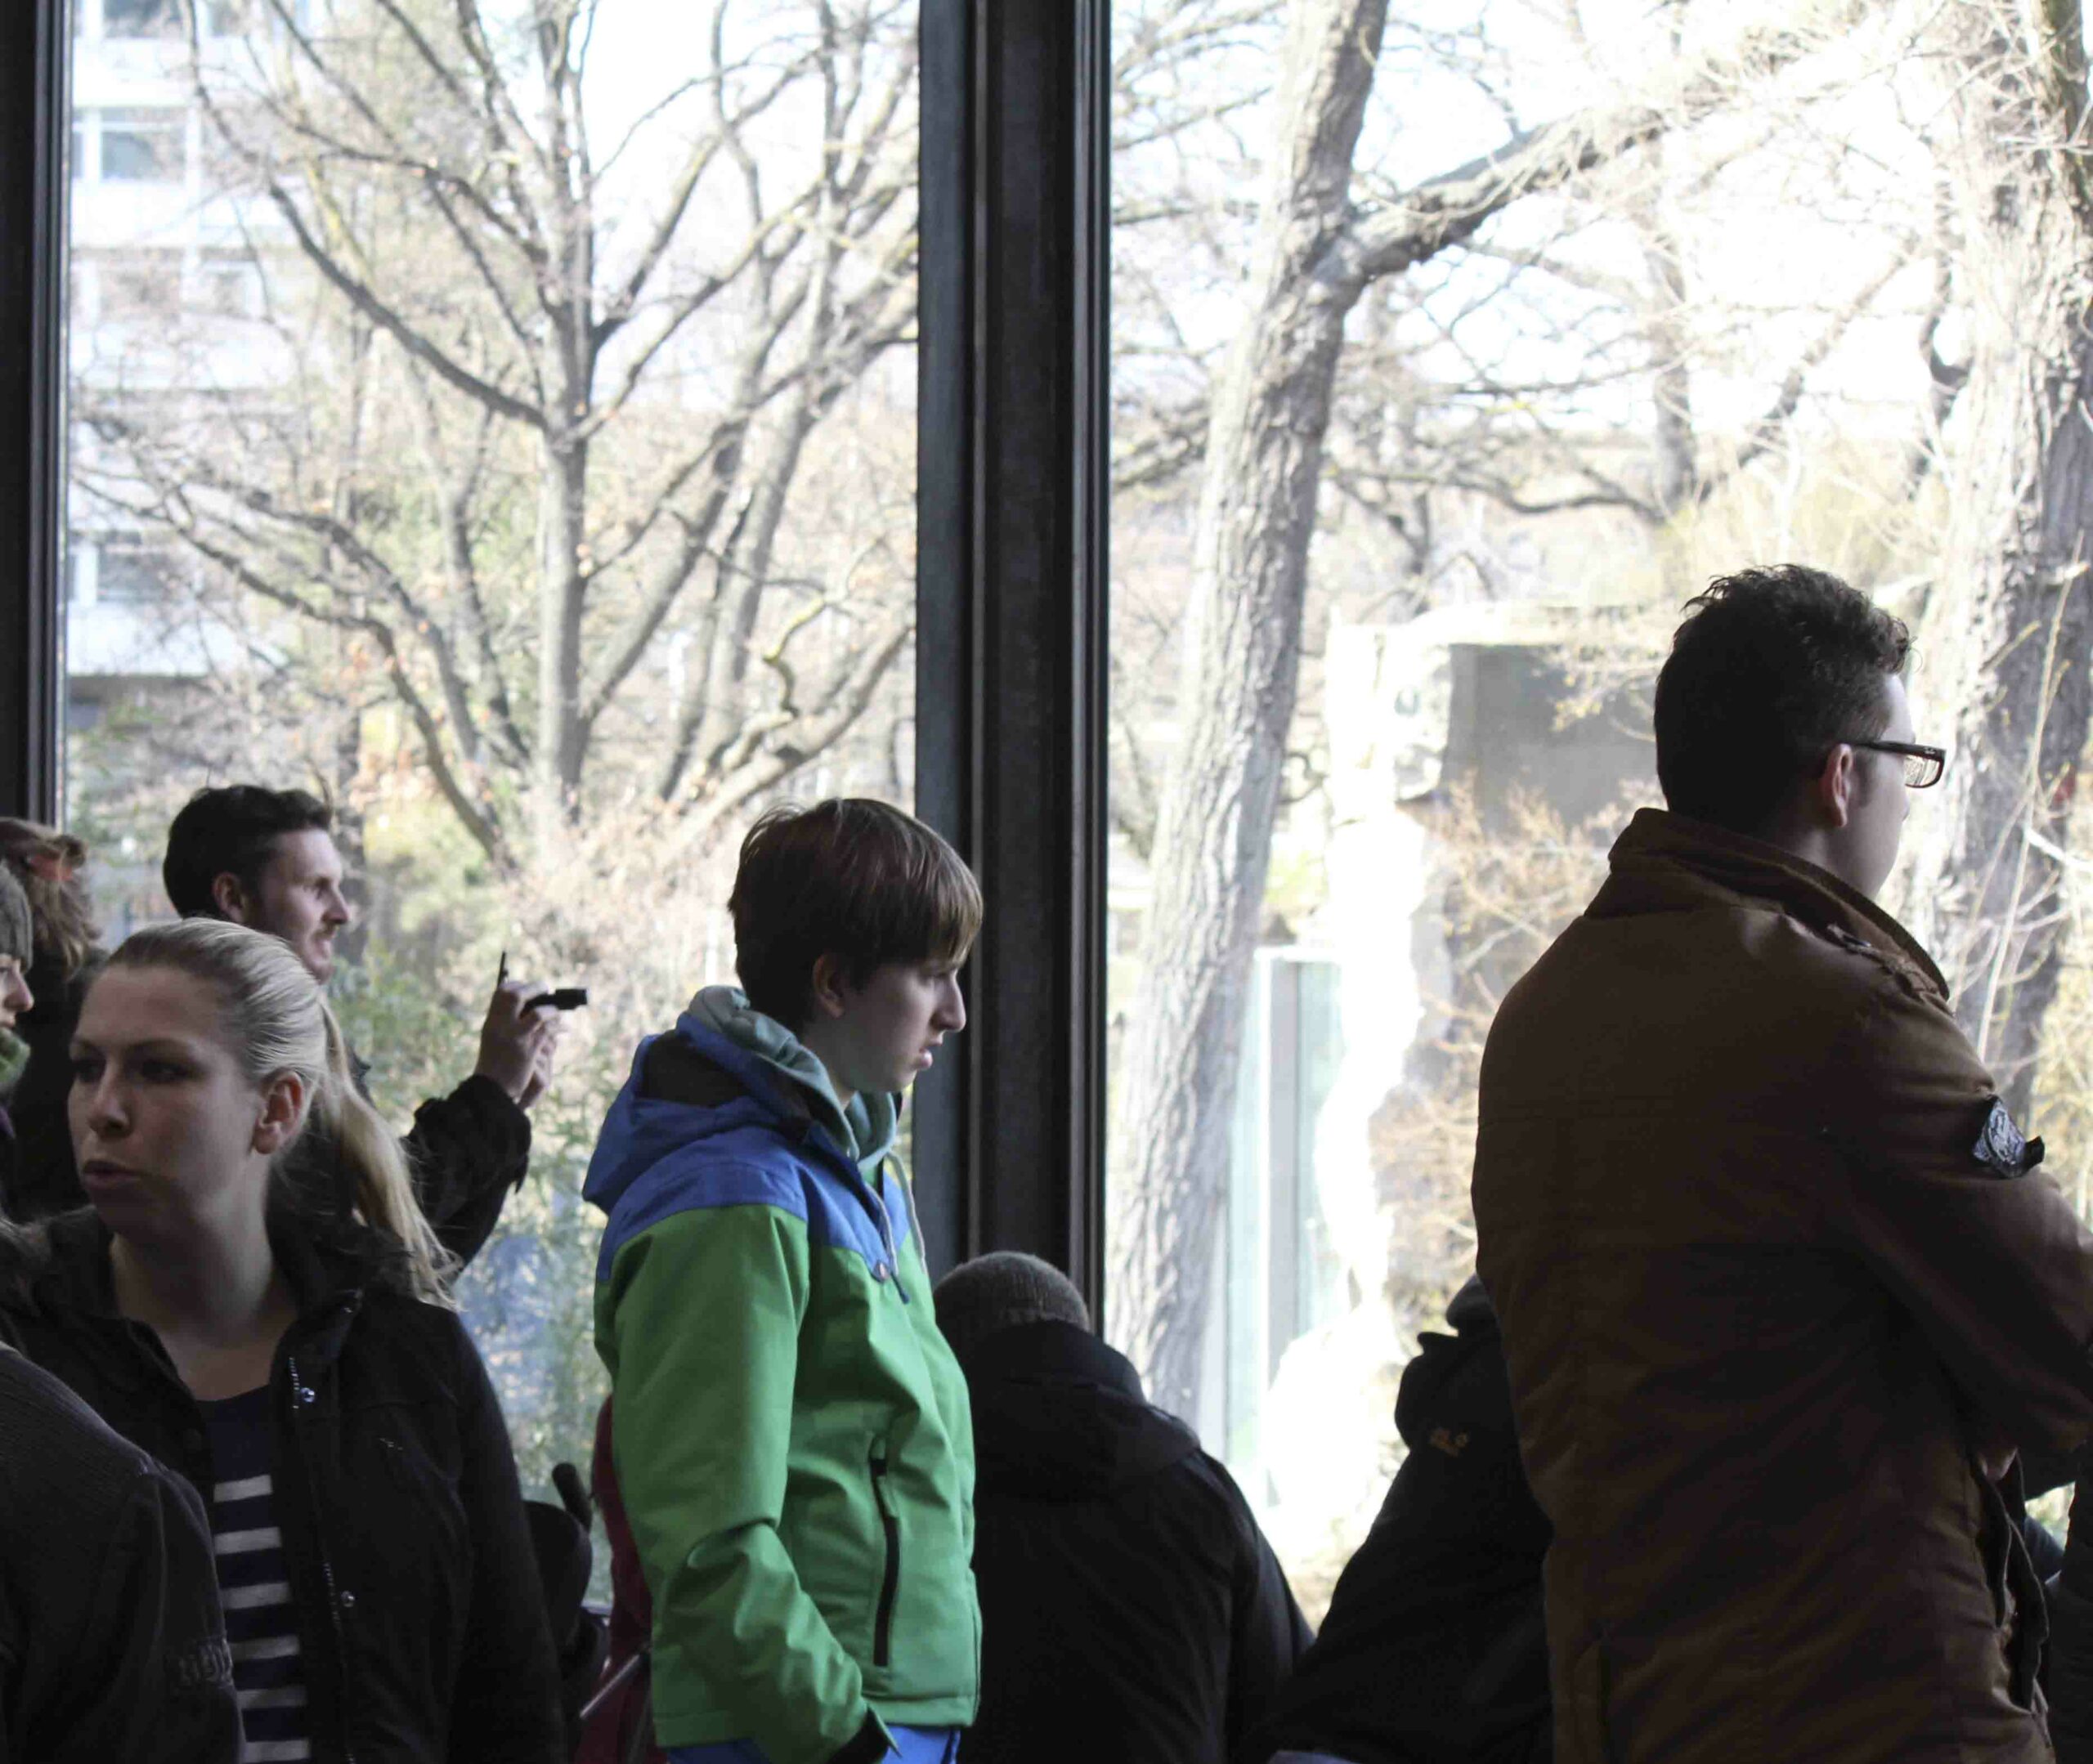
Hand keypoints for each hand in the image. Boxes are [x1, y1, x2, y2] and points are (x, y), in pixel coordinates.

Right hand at [474, 979, 559, 1108]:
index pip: (501, 993)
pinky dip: (559, 1026)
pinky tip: (565, 1029)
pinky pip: (548, 1031)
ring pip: (537, 1013)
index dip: (517, 984)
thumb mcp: (494, 1037)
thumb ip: (505, 1020)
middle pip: (515, 995)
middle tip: (545, 987)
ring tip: (557, 1012)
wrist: (493, 1088)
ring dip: (551, 1010)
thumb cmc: (495, 1062)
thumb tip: (527, 1004)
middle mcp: (501, 1026)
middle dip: (534, 987)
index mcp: (491, 1021)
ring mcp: (515, 1038)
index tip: (528, 986)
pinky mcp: (529, 1050)